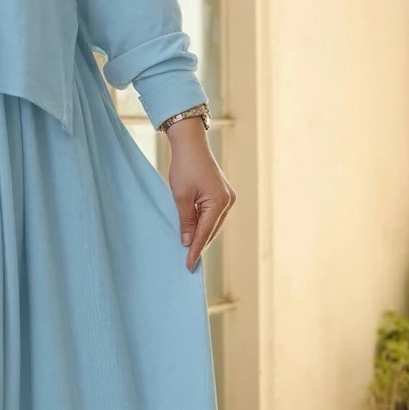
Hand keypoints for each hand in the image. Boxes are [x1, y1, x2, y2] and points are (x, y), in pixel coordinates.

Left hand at [164, 120, 234, 270]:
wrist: (191, 144)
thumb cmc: (184, 166)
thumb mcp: (180, 196)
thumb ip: (185, 221)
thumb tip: (188, 242)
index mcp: (219, 202)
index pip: (205, 232)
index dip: (195, 249)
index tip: (188, 265)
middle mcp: (228, 201)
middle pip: (212, 230)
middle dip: (200, 245)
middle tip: (188, 263)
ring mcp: (227, 198)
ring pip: (213, 224)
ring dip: (202, 236)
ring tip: (191, 252)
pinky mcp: (223, 195)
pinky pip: (213, 216)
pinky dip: (204, 225)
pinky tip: (195, 233)